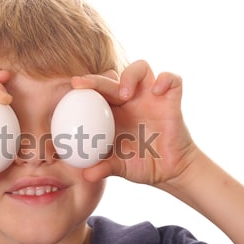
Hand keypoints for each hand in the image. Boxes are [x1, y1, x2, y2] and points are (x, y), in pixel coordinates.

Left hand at [72, 60, 195, 185]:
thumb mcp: (119, 167)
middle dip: (96, 79)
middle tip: (82, 84)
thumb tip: (86, 175)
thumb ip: (103, 168)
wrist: (169, 171)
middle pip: (112, 78)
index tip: (70, 90)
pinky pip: (172, 80)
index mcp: (113, 112)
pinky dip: (166, 79)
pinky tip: (157, 90)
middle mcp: (131, 99)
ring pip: (141, 68)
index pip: (96, 91)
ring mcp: (151, 97)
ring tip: (125, 94)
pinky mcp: (171, 100)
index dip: (83, 88)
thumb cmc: (140, 164)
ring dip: (130, 75)